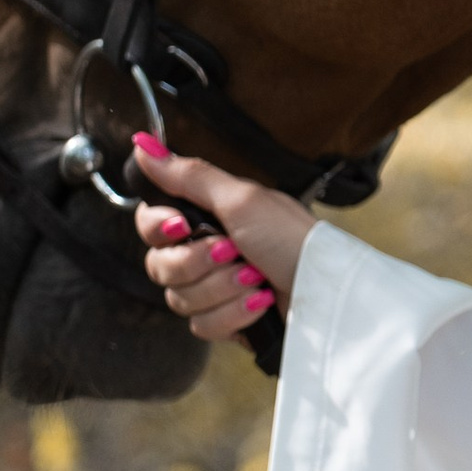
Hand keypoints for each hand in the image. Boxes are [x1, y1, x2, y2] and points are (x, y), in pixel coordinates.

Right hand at [128, 136, 315, 341]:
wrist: (327, 290)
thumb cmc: (293, 238)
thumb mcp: (241, 199)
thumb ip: (189, 176)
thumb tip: (143, 144)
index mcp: (210, 218)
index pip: (150, 226)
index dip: (159, 228)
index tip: (182, 226)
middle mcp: (209, 252)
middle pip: (159, 266)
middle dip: (197, 262)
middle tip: (232, 252)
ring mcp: (217, 289)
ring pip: (179, 299)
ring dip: (222, 288)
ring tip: (256, 277)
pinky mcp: (228, 321)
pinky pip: (202, 326)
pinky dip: (233, 314)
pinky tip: (260, 302)